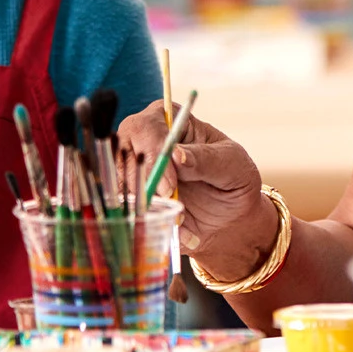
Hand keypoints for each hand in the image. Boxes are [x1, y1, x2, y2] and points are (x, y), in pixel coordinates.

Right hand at [117, 100, 278, 281]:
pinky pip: (126, 213)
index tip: (170, 185)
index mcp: (169, 120)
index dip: (153, 155)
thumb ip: (206, 159)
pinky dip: (148, 224)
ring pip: (118, 186)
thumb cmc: (234, 177)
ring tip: (180, 221)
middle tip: (168, 203)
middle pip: (121, 155)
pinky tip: (180, 231)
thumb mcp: (232, 163)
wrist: (231, 213)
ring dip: (144, 206)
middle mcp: (144, 143)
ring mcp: (134, 172)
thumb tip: (176, 155)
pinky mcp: (132, 200)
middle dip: (141, 183)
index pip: (145, 128)